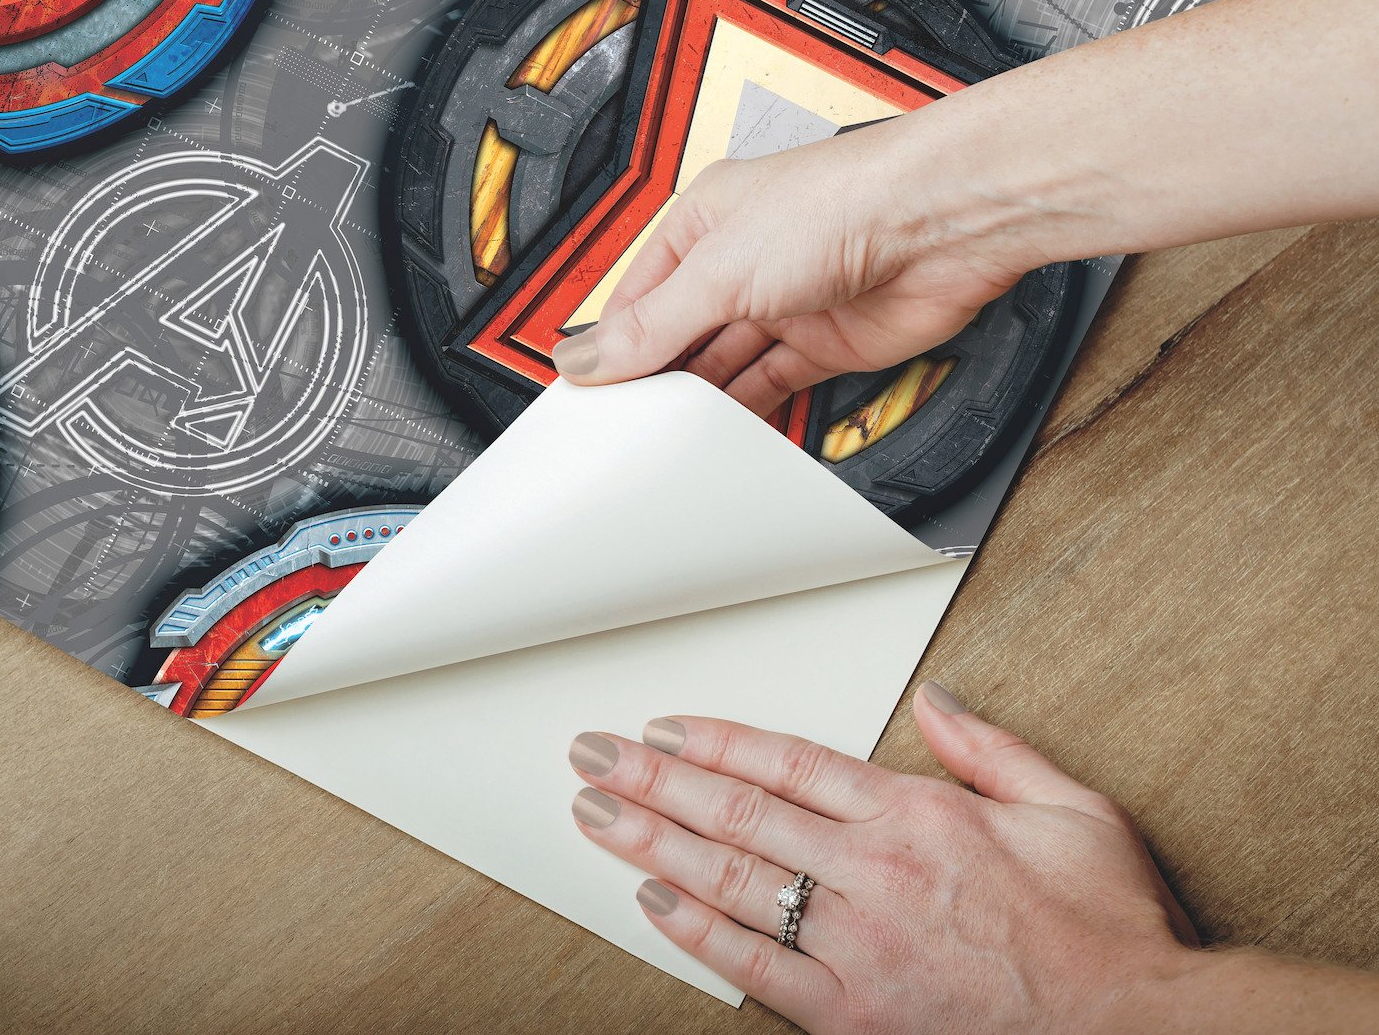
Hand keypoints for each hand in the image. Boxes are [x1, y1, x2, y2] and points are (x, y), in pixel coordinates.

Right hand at [552, 0, 1378, 413]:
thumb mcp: (719, 268)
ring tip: (666, 443)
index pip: (637, 297)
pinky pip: (775, 386)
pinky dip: (750, 412)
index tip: (585, 396)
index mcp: (702, 225)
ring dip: (701, 400)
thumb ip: (653, 323)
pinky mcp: (829, 343)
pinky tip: (724, 437)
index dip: (612, 346)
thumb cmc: (842, 201)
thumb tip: (586, 353)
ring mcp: (787, 302)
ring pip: (727, 365)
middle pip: (680, 335)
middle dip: (655, 379)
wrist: (941, 221)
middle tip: (621, 431)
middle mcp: (742, 261)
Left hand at [567, 684, 1201, 1033]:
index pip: (787, 762)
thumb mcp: (1071, 808)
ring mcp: (861, 949)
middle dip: (654, 782)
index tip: (664, 728)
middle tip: (594, 758)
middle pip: (739, 813)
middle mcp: (876, 876)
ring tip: (597, 816)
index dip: (715, 741)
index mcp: (917, 817)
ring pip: (732, 883)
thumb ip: (990, 747)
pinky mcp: (858, 1018)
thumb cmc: (1109, 933)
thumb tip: (935, 701)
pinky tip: (654, 905)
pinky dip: (700, 936)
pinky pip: (758, 971)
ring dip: (653, 845)